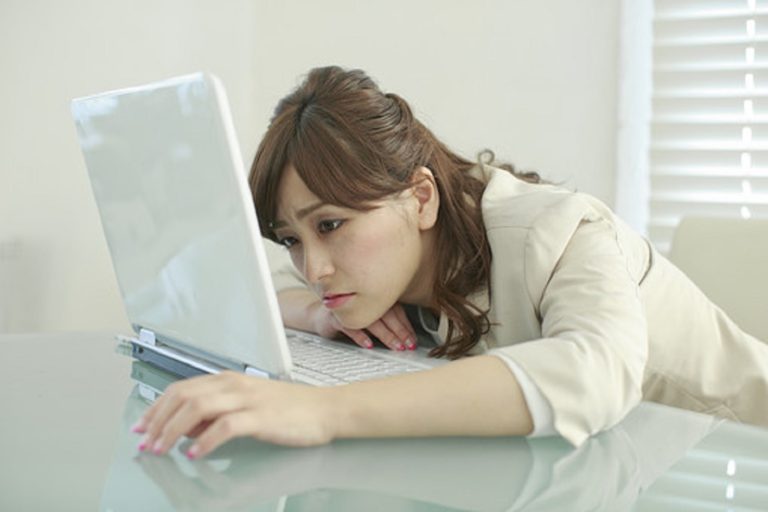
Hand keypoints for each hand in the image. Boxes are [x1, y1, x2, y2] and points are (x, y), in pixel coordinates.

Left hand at [131, 371, 337, 457]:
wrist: (325, 409)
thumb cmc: (290, 409)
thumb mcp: (247, 405)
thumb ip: (216, 413)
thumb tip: (187, 427)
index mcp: (229, 380)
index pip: (182, 388)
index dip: (157, 407)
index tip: (142, 426)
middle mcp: (235, 385)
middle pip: (184, 396)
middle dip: (158, 420)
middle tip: (145, 442)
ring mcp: (248, 399)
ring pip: (198, 408)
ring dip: (174, 430)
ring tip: (162, 449)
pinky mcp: (261, 417)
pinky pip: (226, 426)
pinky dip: (205, 440)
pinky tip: (196, 453)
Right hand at [312, 302, 417, 351]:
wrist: (320, 315)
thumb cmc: (349, 316)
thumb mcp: (369, 317)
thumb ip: (386, 321)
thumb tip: (407, 336)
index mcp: (374, 297)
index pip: (395, 310)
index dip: (406, 325)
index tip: (413, 339)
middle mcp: (363, 299)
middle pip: (386, 314)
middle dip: (400, 331)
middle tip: (409, 344)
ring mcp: (349, 307)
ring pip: (371, 321)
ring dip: (386, 335)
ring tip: (396, 346)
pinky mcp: (335, 317)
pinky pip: (349, 326)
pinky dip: (360, 336)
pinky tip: (369, 344)